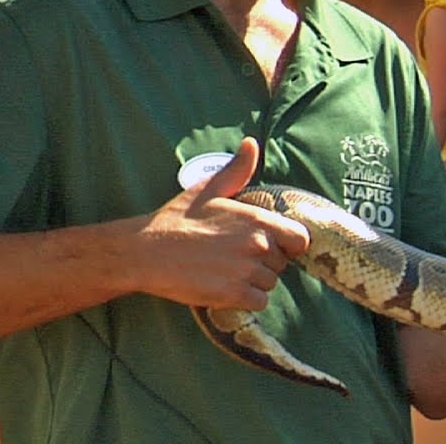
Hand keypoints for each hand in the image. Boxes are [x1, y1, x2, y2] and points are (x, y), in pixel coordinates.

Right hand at [134, 138, 309, 310]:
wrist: (145, 251)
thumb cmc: (177, 219)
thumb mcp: (210, 189)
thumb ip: (238, 170)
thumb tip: (251, 143)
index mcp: (258, 219)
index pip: (300, 238)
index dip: (289, 244)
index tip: (273, 245)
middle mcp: (258, 245)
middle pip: (282, 263)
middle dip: (265, 263)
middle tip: (237, 258)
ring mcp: (246, 271)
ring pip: (269, 284)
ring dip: (254, 282)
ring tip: (228, 272)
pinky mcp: (233, 294)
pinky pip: (258, 302)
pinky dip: (246, 300)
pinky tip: (227, 289)